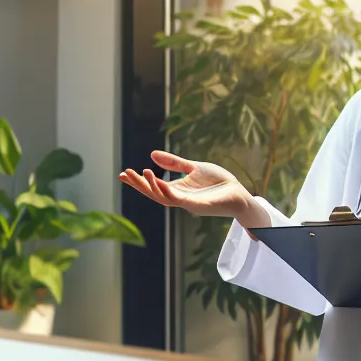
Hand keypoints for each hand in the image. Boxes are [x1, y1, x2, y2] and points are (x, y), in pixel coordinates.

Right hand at [118, 150, 255, 221]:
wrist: (238, 193)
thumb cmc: (218, 182)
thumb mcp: (192, 167)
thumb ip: (174, 163)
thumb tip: (152, 154)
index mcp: (177, 190)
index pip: (152, 187)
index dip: (137, 182)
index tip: (122, 174)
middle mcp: (179, 199)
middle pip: (153, 194)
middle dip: (138, 185)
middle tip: (124, 174)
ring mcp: (188, 204)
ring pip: (164, 198)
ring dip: (151, 187)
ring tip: (142, 172)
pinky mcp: (199, 206)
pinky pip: (180, 200)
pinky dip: (168, 192)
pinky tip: (160, 182)